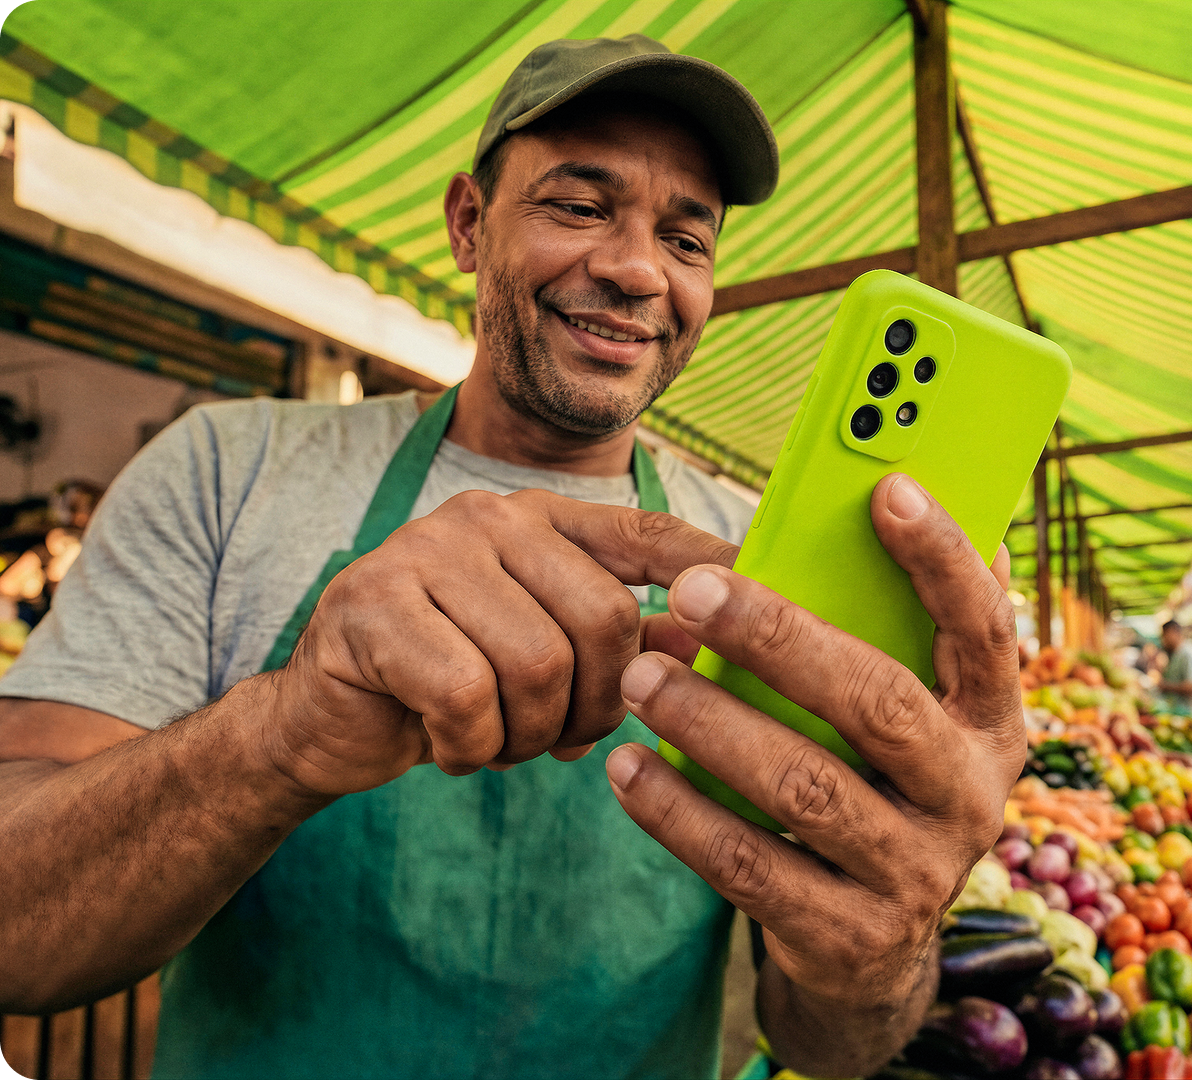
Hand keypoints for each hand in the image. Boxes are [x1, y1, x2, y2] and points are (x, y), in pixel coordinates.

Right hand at [262, 490, 736, 796]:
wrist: (331, 713)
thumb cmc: (455, 681)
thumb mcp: (546, 657)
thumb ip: (620, 644)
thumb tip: (710, 646)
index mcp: (543, 521)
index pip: (646, 533)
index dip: (710, 565)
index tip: (762, 597)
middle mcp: (491, 518)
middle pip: (604, 619)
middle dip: (597, 706)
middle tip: (562, 737)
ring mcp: (426, 551)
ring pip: (537, 665)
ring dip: (528, 737)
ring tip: (498, 740)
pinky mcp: (372, 604)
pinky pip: (466, 698)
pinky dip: (469, 747)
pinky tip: (449, 745)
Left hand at [605, 474, 1023, 1072]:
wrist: (872, 947)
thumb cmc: (872, 784)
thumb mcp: (903, 716)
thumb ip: (889, 628)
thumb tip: (881, 495)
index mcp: (988, 722)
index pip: (985, 629)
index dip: (942, 558)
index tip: (886, 487)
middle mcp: (968, 797)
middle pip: (880, 705)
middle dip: (783, 639)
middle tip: (694, 590)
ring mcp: (914, 874)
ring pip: (805, 789)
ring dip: (712, 725)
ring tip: (640, 676)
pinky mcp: (847, 936)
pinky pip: (750, 867)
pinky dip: (679, 814)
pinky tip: (626, 767)